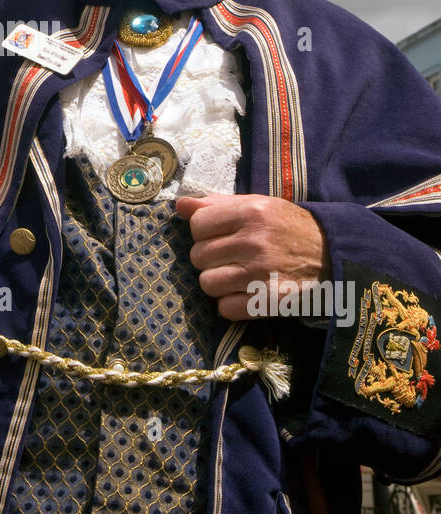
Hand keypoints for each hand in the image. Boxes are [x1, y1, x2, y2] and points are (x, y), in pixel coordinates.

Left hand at [175, 193, 331, 320]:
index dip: (204, 232)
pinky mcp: (268, 301)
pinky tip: (246, 293)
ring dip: (219, 283)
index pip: (198, 224)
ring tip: (237, 276)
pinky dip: (232, 304)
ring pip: (207, 283)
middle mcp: (254, 241)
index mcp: (251, 211)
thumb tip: (180, 206)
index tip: (219, 235)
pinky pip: (225, 309)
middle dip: (210, 258)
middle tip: (231, 257)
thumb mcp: (258, 205)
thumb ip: (217, 204)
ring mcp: (261, 273)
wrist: (333, 257)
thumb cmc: (288, 228)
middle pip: (199, 256)